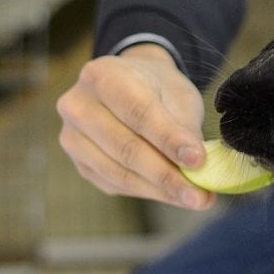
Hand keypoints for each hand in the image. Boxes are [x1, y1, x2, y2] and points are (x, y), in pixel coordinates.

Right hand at [55, 44, 215, 210]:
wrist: (127, 84)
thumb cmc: (156, 87)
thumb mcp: (178, 95)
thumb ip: (184, 127)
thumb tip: (196, 167)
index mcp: (103, 75)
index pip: (139, 113)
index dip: (169, 140)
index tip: (198, 161)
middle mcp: (78, 105)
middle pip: (126, 148)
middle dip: (167, 175)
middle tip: (200, 195)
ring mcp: (72, 136)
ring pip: (119, 173)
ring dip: (160, 190)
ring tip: (194, 198)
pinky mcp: (79, 162)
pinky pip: (115, 184)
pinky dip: (148, 192)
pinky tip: (173, 194)